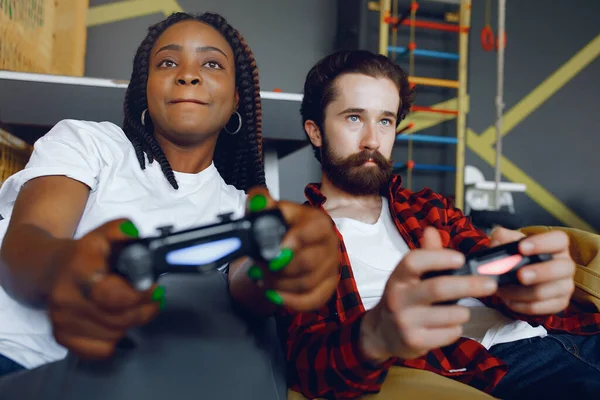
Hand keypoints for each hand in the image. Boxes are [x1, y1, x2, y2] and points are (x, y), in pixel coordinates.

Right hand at [48, 219, 160, 359]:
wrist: (47, 269)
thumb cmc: (83, 253)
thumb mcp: (104, 233)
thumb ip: (123, 230)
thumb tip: (134, 235)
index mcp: (79, 270)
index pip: (114, 295)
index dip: (141, 294)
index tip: (154, 287)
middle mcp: (67, 297)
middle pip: (120, 318)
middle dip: (145, 308)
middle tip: (154, 297)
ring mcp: (62, 320)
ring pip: (115, 334)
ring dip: (132, 321)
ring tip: (134, 305)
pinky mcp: (61, 337)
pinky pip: (102, 349)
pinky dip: (115, 338)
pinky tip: (116, 320)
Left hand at [242, 187, 339, 311]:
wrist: (284, 247)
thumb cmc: (279, 228)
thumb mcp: (268, 212)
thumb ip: (261, 202)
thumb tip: (258, 200)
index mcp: (318, 222)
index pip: (314, 231)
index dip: (294, 241)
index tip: (274, 251)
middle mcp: (329, 244)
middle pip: (308, 262)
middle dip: (278, 268)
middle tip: (259, 266)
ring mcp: (331, 267)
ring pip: (307, 283)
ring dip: (279, 284)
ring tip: (261, 277)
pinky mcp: (328, 286)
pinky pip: (312, 300)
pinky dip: (289, 300)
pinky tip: (274, 294)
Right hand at [359, 227, 497, 362]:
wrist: (382, 333)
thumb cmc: (404, 299)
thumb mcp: (409, 277)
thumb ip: (425, 255)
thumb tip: (432, 230)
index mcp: (398, 278)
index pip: (413, 261)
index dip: (438, 257)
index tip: (461, 258)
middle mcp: (398, 298)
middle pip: (438, 288)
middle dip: (469, 285)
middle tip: (491, 284)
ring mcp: (405, 321)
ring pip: (451, 314)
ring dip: (464, 312)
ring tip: (459, 310)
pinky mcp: (415, 341)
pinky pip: (450, 333)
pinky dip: (456, 328)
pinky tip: (447, 325)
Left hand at [491, 227, 574, 314]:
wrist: (516, 276)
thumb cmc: (516, 256)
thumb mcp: (508, 242)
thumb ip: (502, 238)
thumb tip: (497, 244)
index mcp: (556, 245)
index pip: (559, 240)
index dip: (542, 243)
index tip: (521, 248)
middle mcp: (565, 265)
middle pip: (562, 268)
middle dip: (539, 272)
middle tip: (520, 275)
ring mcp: (565, 285)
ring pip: (549, 291)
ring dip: (523, 292)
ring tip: (503, 290)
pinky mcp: (559, 302)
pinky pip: (543, 307)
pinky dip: (523, 305)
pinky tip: (510, 301)